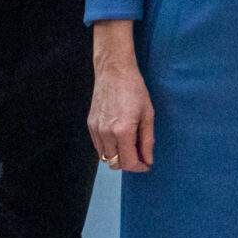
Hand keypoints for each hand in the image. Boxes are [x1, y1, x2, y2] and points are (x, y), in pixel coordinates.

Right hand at [90, 19, 153, 171]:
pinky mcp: (90, 125)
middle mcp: (106, 133)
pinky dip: (109, 148)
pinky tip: (119, 137)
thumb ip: (147, 141)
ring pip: (105, 157)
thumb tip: (148, 160)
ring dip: (117, 157)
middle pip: (115, 163)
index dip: (139, 167)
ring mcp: (95, 129)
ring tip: (130, 145)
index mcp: (122, 131)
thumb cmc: (135, 90)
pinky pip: (98, 146)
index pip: (128, 162)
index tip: (146, 164)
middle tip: (140, 155)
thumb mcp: (148, 115)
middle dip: (129, 163)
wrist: (114, 71)